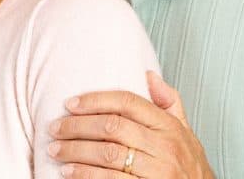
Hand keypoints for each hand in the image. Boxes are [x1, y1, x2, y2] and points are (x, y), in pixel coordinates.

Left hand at [48, 71, 214, 177]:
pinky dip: (86, 176)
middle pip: (112, 127)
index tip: (69, 104)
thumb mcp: (185, 132)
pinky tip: (70, 172)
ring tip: (56, 150)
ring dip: (76, 152)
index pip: (127, 102)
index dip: (95, 100)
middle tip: (54, 128)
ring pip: (108, 155)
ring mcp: (158, 172)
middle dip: (77, 126)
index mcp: (169, 126)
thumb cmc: (189, 163)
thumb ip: (169, 103)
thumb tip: (149, 74)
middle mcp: (165, 147)